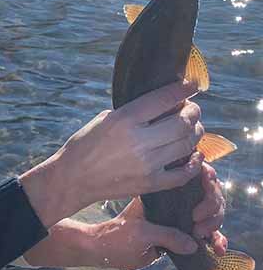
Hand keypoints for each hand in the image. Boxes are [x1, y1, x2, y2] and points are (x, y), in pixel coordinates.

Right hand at [56, 79, 204, 210]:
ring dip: (195, 134)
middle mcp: (138, 141)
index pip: (164, 99)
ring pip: (187, 144)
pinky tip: (194, 155)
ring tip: (192, 129)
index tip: (192, 85)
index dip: (183, 89)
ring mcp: (146, 165)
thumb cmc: (86, 145)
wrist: (73, 179)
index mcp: (124, 120)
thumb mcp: (105, 119)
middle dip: (194, 113)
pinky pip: (183, 174)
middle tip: (193, 110)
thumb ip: (134, 112)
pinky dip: (194, 163)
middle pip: (182, 122)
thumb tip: (164, 104)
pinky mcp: (150, 183)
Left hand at [89, 163, 226, 269]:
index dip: (207, 181)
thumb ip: (167, 236)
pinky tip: (219, 249)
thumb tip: (193, 243)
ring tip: (204, 236)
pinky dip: (216, 240)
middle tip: (197, 222)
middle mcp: (176, 198)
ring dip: (215, 223)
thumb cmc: (119, 235)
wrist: (108, 251)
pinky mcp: (184, 233)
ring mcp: (182, 215)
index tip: (204, 193)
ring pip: (212, 213)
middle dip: (212, 206)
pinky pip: (207, 234)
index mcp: (163, 189)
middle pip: (209, 193)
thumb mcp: (141, 233)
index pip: (194, 175)